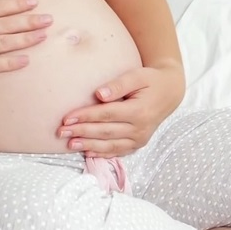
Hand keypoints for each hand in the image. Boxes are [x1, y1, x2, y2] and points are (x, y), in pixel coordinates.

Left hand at [57, 62, 184, 156]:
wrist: (170, 93)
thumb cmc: (150, 81)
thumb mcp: (137, 76)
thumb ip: (118, 85)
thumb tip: (99, 94)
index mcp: (139, 111)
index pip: (106, 114)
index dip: (85, 116)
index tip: (67, 117)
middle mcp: (140, 129)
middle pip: (105, 131)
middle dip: (81, 132)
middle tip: (61, 131)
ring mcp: (140, 139)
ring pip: (110, 145)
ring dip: (88, 145)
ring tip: (69, 144)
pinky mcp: (138, 144)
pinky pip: (118, 151)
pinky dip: (102, 153)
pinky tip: (86, 152)